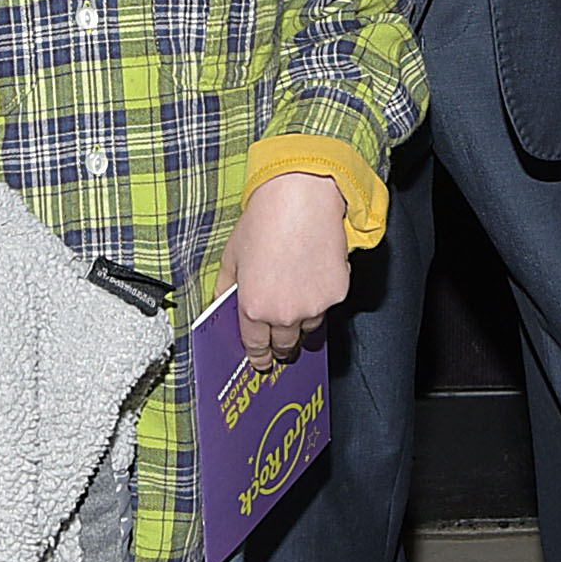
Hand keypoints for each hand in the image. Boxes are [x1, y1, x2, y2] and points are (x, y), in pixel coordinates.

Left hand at [219, 171, 350, 363]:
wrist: (301, 199)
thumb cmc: (265, 222)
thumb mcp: (232, 256)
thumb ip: (226, 288)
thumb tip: (224, 304)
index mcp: (253, 308)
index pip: (256, 346)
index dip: (259, 357)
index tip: (262, 362)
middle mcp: (284, 314)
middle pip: (284, 344)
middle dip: (280, 344)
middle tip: (280, 341)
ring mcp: (313, 306)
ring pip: (308, 327)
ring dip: (301, 321)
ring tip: (296, 298)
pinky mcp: (337, 293)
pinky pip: (327, 305)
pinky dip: (321, 297)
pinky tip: (312, 275)